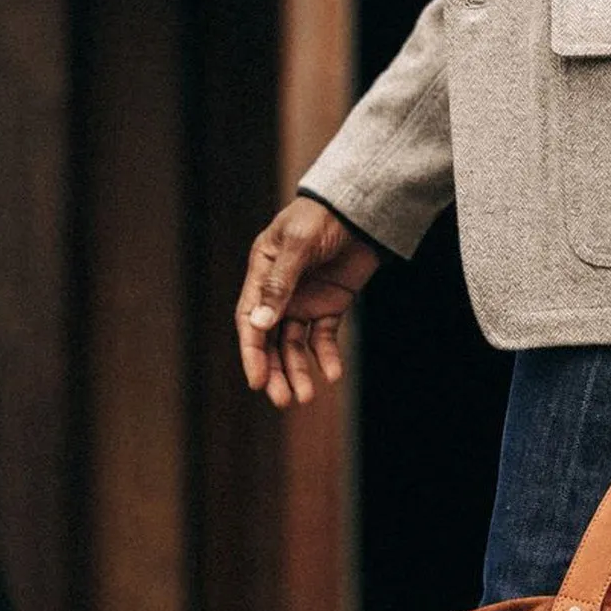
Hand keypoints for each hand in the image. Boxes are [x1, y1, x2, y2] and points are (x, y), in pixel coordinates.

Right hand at [236, 196, 383, 407]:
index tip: (258, 381)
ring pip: (295, 344)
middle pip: (270, 340)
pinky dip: (327, 356)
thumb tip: (260, 323)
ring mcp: (304, 301)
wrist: (361, 210)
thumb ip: (280, 283)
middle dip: (275, 371)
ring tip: (307, 396)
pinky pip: (324, 337)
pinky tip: (332, 375)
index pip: (250, 321)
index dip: (252, 353)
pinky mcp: (330, 305)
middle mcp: (279, 293)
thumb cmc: (322, 218)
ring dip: (298, 370)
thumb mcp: (298, 245)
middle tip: (283, 400)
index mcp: (262, 274)